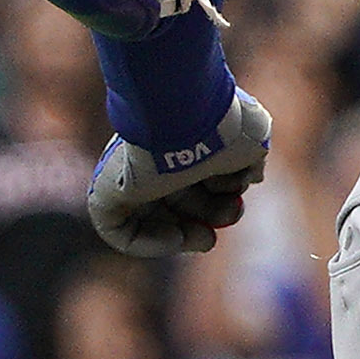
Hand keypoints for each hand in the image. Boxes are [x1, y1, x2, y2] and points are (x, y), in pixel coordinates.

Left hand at [88, 85, 273, 259]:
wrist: (184, 115)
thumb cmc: (221, 126)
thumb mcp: (252, 140)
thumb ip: (253, 159)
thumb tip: (252, 176)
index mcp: (185, 145)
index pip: (200, 180)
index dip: (222, 198)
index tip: (237, 202)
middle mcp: (157, 160)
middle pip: (181, 200)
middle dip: (210, 216)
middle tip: (229, 217)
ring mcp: (130, 177)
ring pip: (153, 219)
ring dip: (186, 236)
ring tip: (205, 238)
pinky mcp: (106, 193)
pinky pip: (118, 231)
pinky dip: (148, 243)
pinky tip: (175, 237)